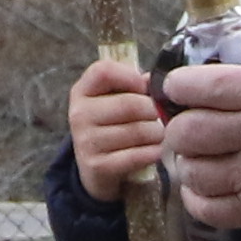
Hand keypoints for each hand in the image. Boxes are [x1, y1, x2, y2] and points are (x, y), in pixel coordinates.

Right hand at [66, 56, 164, 200]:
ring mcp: (86, 141)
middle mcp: (79, 114)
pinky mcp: (98, 166)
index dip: (130, 76)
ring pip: (138, 131)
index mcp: (82, 91)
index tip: (143, 88)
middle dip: (154, 111)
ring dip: (157, 134)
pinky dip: (153, 152)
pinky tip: (156, 151)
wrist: (96, 169)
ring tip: (158, 135)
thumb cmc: (112, 127)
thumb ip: (133, 86)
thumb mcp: (114, 101)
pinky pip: (136, 155)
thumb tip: (155, 81)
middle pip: (130, 104)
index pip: (104, 71)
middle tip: (160, 117)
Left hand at [158, 64, 240, 240]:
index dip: (179, 86)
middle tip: (184, 129)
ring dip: (187, 165)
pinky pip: (209, 208)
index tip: (176, 88)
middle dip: (178, 129)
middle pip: (188, 130)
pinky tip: (203, 192)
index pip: (206, 85)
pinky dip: (197, 200)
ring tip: (194, 162)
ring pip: (193, 171)